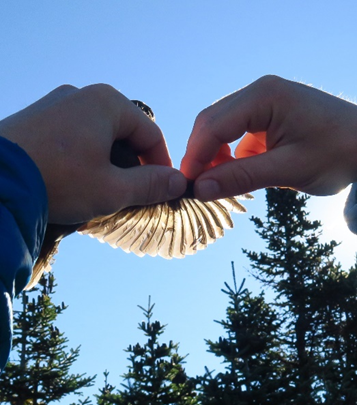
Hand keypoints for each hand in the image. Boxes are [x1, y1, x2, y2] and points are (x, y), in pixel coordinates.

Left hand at [0, 84, 185, 223]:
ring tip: (105, 190)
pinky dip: (86, 157)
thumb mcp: (112, 189)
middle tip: (134, 193)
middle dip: (134, 164)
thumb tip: (179, 183)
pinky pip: (75, 136)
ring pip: (99, 135)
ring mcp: (56, 104)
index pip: (150, 134)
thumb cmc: (57, 181)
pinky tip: (78, 180)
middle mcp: (82, 95)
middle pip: (124, 132)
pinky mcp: (38, 118)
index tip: (165, 188)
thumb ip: (151, 184)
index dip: (162, 164)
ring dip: (110, 162)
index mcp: (107, 103)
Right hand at [181, 75, 356, 199]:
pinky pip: (235, 136)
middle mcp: (258, 93)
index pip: (214, 125)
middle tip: (197, 188)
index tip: (186, 185)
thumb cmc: (338, 152)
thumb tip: (200, 190)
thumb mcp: (289, 168)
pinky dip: (229, 157)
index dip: (195, 156)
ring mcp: (261, 104)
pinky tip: (235, 175)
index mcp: (264, 96)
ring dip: (213, 157)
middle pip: (211, 123)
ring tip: (218, 184)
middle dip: (200, 155)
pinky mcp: (265, 118)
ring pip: (219, 129)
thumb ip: (242, 177)